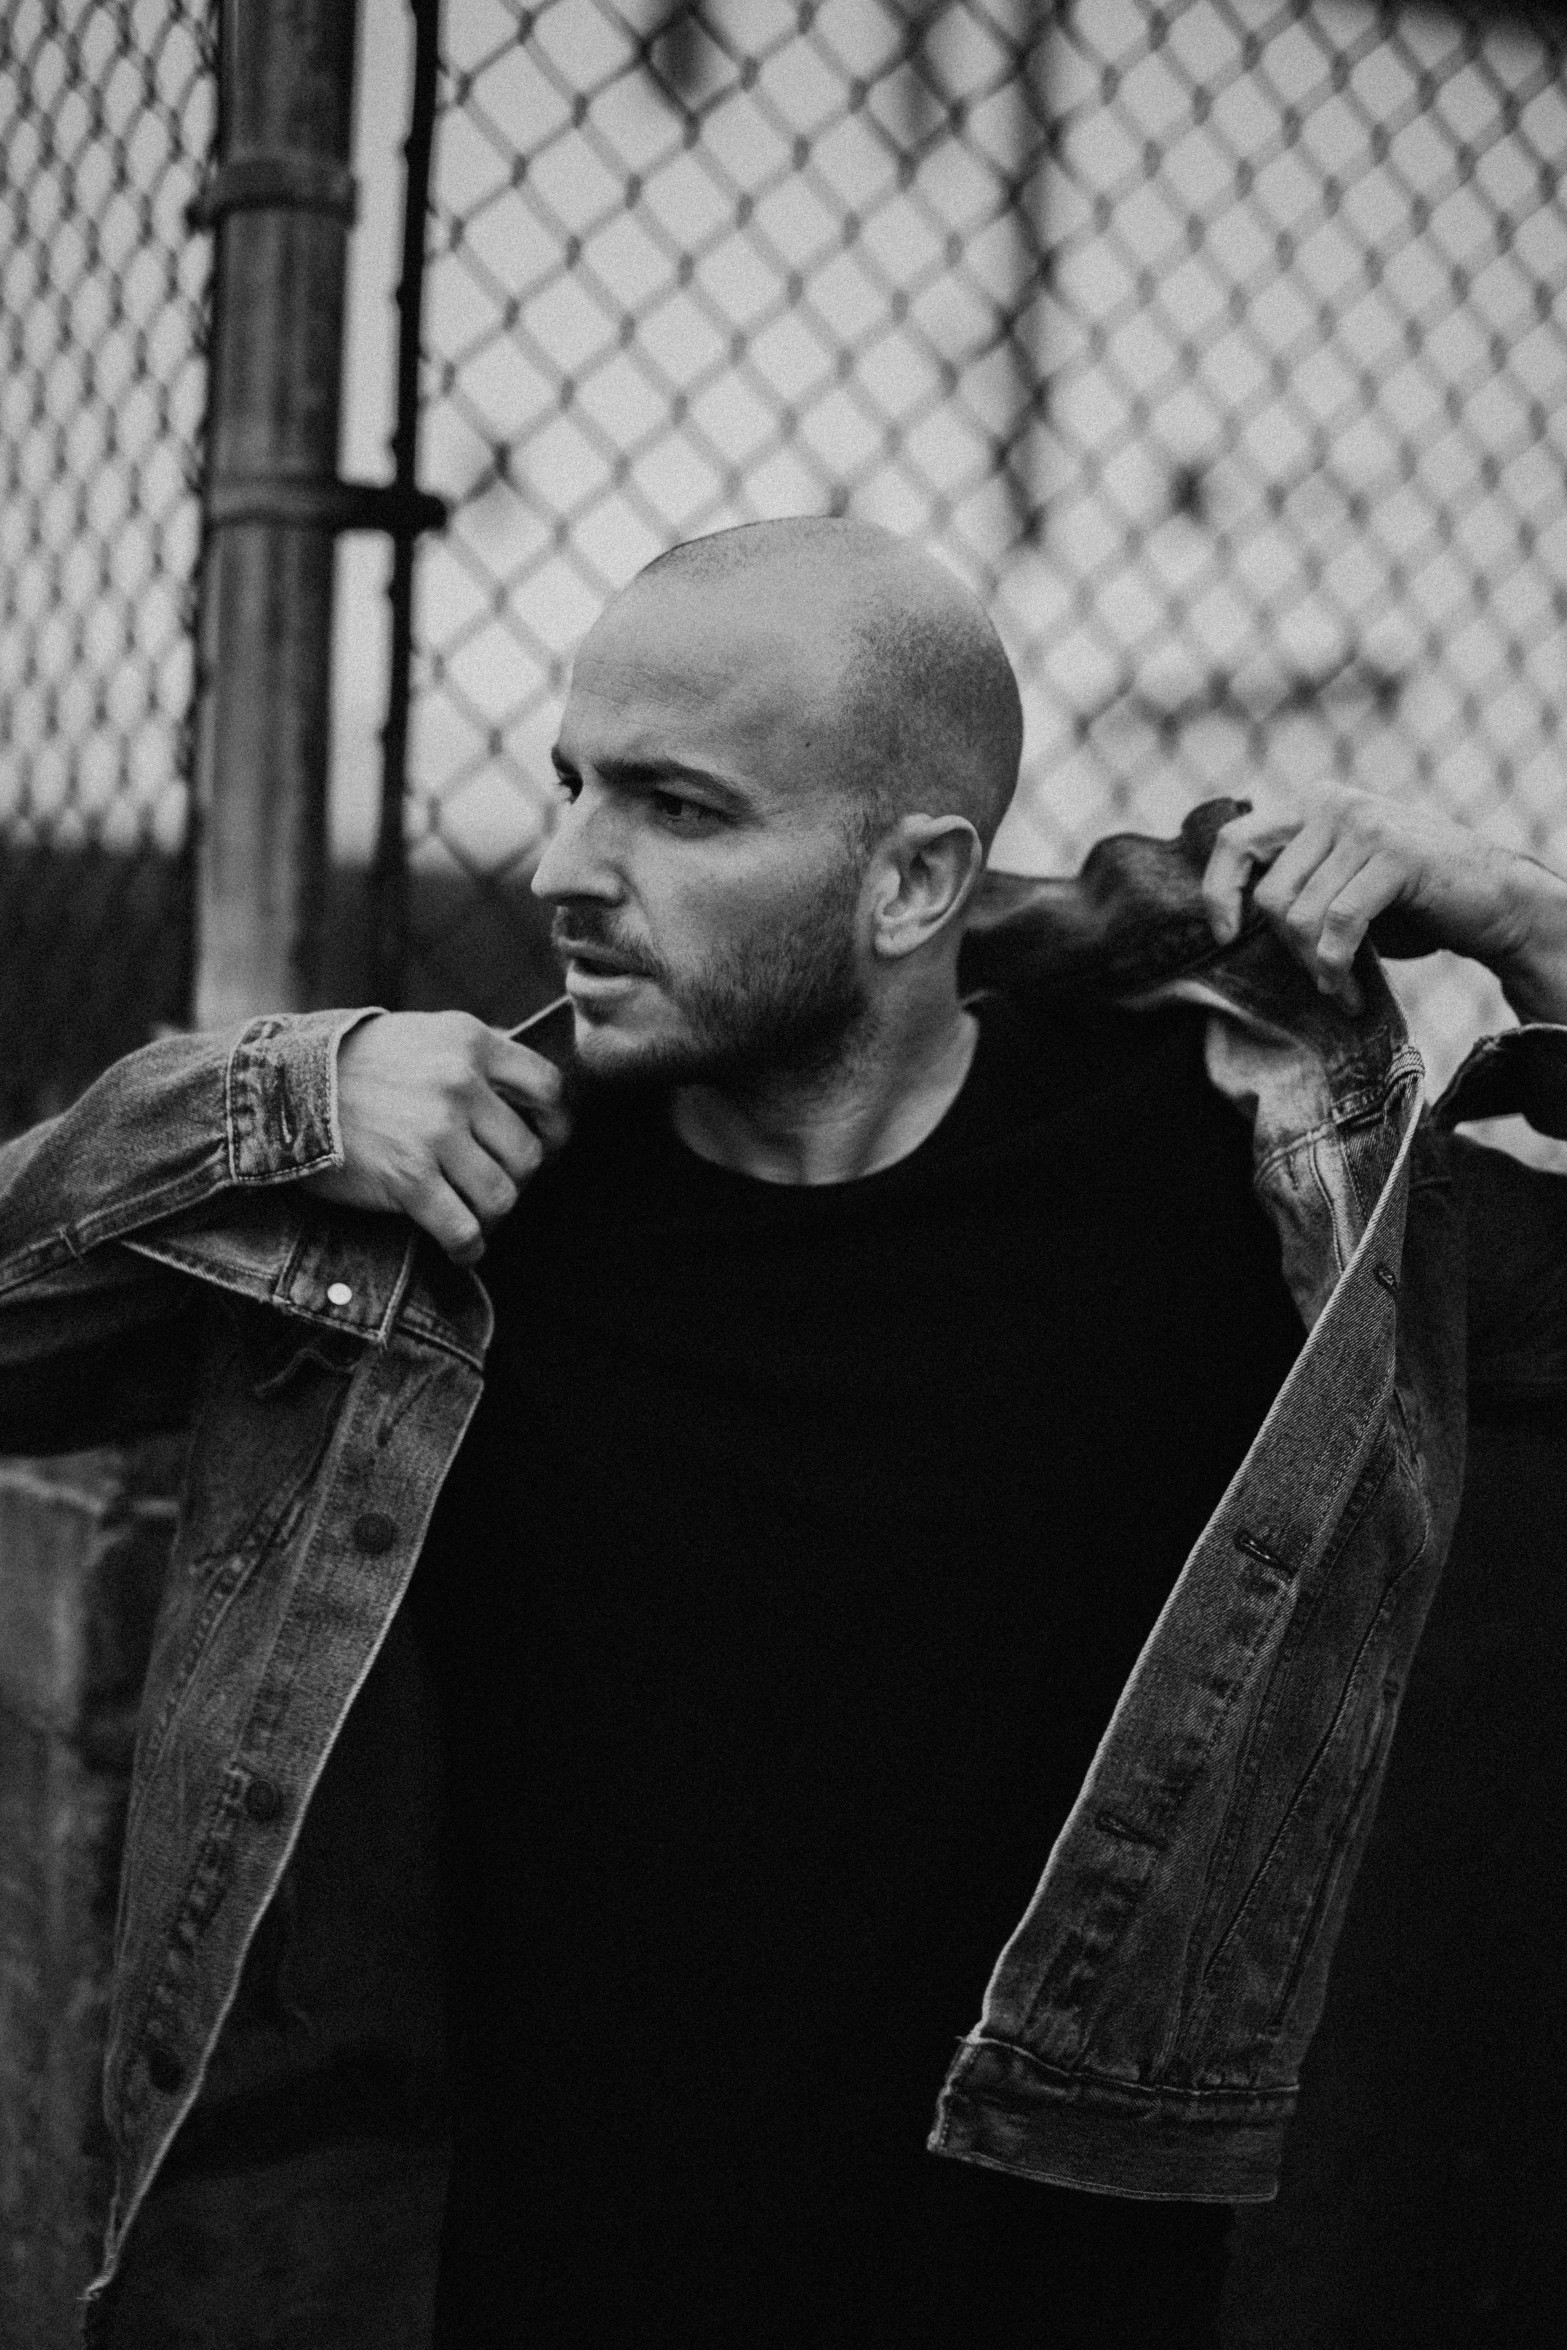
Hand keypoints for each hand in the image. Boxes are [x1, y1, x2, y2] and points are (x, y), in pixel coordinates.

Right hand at [301, 1012, 570, 1265]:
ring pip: (504, 1195)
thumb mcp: (422, 1035)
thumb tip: (528, 1089)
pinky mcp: (409, 1179)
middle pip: (529, 1151)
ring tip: (475, 1214)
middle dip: (517, 1176)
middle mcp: (460, 1084)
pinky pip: (464, 1229)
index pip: (548, 1088)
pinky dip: (468, 1247)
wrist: (282, 1090)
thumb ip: (475, 1055)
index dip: (555, 1124)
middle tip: (495, 1182)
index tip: (544, 1141)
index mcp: (470, 1042)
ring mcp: (436, 1132)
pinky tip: (461, 1247)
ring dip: (493, 1214)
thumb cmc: (355, 1064)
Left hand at [1201, 786, 1540, 1015]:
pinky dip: (1337, 966)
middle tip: (1317, 979)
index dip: (1220, 894)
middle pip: (1270, 893)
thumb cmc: (1409, 902)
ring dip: (1317, 967)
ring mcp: (1365, 823)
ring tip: (1339, 987)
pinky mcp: (1395, 853)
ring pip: (1302, 914)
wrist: (1493, 901)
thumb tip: (1226, 925)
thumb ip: (1294, 884)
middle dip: (1287, 950)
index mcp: (1310, 805)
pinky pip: (1339, 922)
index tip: (1226, 938)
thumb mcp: (1339, 882)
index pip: (1234, 843)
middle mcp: (1332, 803)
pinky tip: (1349, 990)